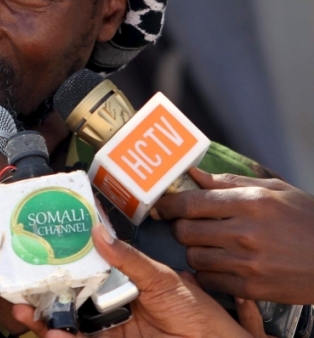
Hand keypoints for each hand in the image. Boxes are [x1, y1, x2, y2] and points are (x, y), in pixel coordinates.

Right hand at [11, 225, 258, 337]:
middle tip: (20, 290)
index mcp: (121, 283)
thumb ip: (127, 259)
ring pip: (70, 325)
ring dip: (45, 321)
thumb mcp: (162, 278)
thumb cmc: (198, 312)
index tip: (37, 259)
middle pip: (70, 301)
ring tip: (27, 313)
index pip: (85, 273)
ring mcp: (110, 330)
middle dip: (43, 297)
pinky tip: (53, 334)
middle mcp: (111, 306)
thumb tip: (96, 231)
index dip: (60, 268)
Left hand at [153, 167, 313, 304]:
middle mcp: (246, 233)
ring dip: (194, 250)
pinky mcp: (252, 288)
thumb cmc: (306, 219)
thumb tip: (193, 174)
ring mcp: (248, 263)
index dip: (169, 203)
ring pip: (193, 256)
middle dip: (179, 226)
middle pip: (185, 231)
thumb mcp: (274, 190)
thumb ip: (229, 182)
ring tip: (208, 244)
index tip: (163, 204)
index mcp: (251, 203)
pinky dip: (207, 273)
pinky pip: (208, 280)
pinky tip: (219, 264)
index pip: (191, 202)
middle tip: (187, 224)